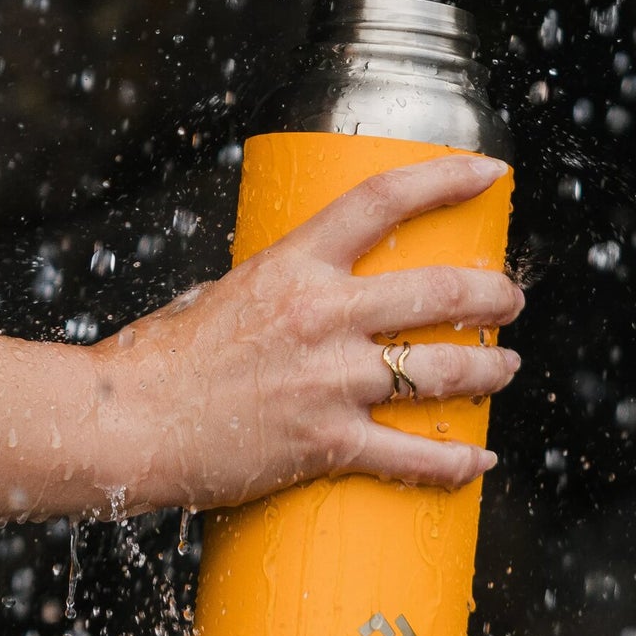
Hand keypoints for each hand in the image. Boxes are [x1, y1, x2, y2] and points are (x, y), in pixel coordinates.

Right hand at [87, 153, 522, 512]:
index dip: (448, 177)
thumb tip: (307, 293)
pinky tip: (479, 458)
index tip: (491, 173)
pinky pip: (413, 457)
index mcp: (294, 265)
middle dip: (493, 295)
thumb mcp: (218, 297)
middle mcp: (323, 316)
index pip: (385, 200)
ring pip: (443, 372)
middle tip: (511, 300)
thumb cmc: (158, 362)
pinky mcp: (327, 444)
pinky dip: (456, 462)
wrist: (123, 424)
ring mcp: (330, 382)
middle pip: (440, 292)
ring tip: (505, 367)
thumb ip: (275, 292)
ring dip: (489, 369)